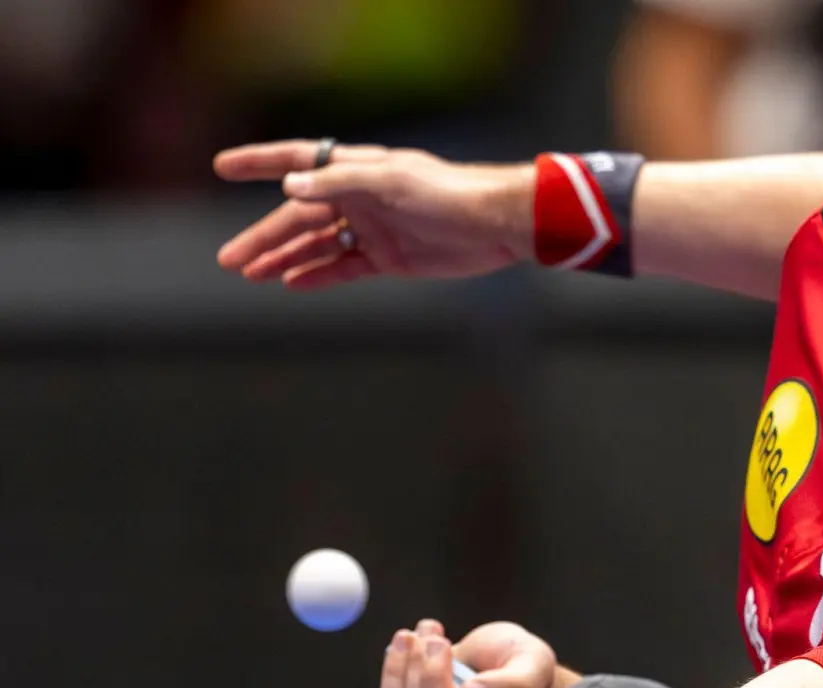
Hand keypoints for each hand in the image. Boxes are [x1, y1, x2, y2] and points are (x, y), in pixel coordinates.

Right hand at [214, 140, 533, 289]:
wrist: (493, 226)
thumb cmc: (447, 193)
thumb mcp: (393, 181)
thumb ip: (341, 182)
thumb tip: (290, 185)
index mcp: (356, 170)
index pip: (298, 162)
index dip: (259, 162)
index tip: (222, 166)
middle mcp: (358, 198)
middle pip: (298, 216)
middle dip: (263, 236)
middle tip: (228, 259)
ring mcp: (370, 229)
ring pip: (316, 244)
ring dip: (283, 258)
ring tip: (250, 274)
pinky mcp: (387, 258)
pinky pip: (343, 266)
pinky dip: (317, 274)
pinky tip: (290, 283)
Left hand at [379, 619, 557, 687]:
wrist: (512, 672)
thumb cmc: (528, 675)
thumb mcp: (533, 669)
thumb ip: (512, 686)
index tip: (439, 643)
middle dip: (417, 670)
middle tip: (431, 631)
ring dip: (400, 668)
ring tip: (419, 631)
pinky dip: (394, 672)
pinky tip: (409, 644)